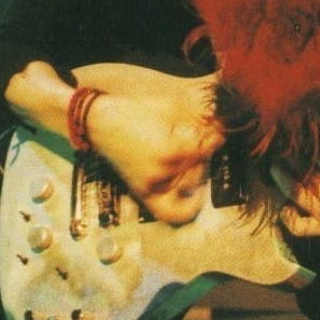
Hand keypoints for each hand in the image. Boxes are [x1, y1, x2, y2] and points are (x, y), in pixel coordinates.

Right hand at [86, 72, 223, 223]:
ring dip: (198, 169)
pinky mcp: (144, 192)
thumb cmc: (133, 111)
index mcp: (170, 150)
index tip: (219, 131)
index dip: (215, 138)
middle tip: (206, 139)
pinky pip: (170, 211)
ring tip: (195, 156)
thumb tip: (220, 128)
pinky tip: (195, 196)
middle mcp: (162, 173)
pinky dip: (186, 208)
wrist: (99, 122)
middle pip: (201, 165)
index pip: (206, 149)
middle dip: (205, 151)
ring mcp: (152, 186)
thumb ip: (197, 121)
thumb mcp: (169, 108)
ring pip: (191, 184)